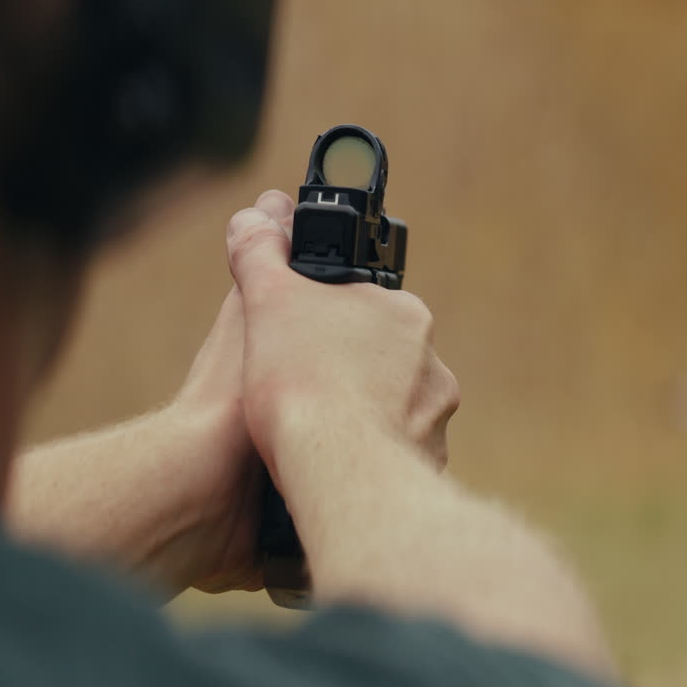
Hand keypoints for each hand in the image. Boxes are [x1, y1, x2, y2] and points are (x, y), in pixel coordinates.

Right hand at [225, 191, 459, 488]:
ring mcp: (433, 415)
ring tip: (316, 432)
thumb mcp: (268, 301)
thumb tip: (252, 218)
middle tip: (301, 388)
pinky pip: (396, 454)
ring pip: (392, 408)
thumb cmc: (304, 382)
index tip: (299, 343)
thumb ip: (260, 255)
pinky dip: (368, 457)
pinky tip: (337, 464)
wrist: (338, 467)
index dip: (326, 324)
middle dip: (345, 371)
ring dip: (361, 416)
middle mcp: (431, 362)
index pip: (364, 308)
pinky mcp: (428, 461)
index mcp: (400, 315)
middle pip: (379, 360)